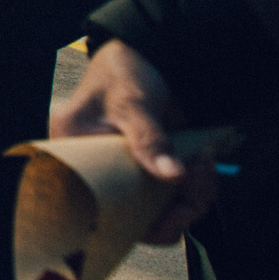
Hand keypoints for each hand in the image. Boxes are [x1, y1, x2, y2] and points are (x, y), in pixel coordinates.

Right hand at [50, 40, 218, 245]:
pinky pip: (170, 199)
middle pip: (132, 218)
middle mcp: (96, 172)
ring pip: (157, 212)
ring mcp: (124, 176)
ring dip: (191, 197)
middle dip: (174, 210)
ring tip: (204, 165)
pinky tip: (202, 165)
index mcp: (74, 155)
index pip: (95, 209)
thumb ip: (150, 139)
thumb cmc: (124, 72)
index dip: (134, 221)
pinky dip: (194, 189)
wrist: (145, 58)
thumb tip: (173, 177)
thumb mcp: (133, 103)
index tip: (173, 210)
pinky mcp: (147, 174)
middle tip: (199, 183)